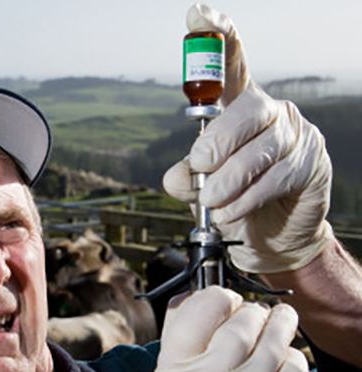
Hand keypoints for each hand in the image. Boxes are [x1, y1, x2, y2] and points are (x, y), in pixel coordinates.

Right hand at [151, 286, 310, 371]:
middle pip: (239, 325)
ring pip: (273, 340)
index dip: (215, 297)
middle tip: (251, 314)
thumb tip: (194, 289)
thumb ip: (179, 330)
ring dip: (277, 323)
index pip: (195, 315)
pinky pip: (295, 364)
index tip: (224, 299)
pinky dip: (290, 355)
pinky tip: (280, 360)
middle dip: (250, 311)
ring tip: (276, 321)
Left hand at [163, 3, 333, 273]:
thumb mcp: (201, 187)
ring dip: (230, 178)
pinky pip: (276, 177)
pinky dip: (247, 197)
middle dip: (218, 138)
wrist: (269, 236)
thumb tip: (175, 176)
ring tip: (211, 200)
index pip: (231, 61)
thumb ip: (187, 177)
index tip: (197, 15)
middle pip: (248, 108)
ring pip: (262, 147)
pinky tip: (231, 211)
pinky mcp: (310, 165)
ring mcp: (293, 136)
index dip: (217, 35)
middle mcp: (269, 112)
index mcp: (238, 107)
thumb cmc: (232, 199)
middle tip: (200, 164)